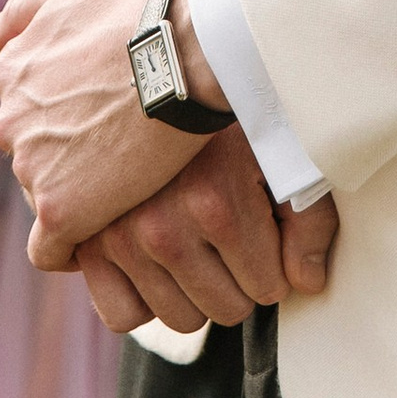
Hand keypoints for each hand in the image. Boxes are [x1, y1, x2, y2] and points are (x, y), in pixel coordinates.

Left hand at [0, 0, 209, 265]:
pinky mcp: (60, 209)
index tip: (99, 118)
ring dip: (79, 190)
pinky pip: (50, 249)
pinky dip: (71, 248)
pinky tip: (106, 230)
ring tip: (130, 177)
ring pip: (46, 194)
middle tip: (122, 145)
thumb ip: (19, 13)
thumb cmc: (140, 14)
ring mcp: (32, 166)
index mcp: (10, 73)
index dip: (62, 117)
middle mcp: (9, 122)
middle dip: (67, 153)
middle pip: (33, 154)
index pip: (24, 111)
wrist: (186, 51)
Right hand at [67, 129, 340, 335]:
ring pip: (181, 319)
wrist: (158, 78)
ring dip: (196, 292)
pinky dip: (142, 299)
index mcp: (217, 203)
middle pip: (226, 310)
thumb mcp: (280, 152)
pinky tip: (159, 264)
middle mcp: (162, 226)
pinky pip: (123, 315)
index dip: (275, 262)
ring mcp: (119, 237)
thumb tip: (307, 282)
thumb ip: (308, 219)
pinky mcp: (89, 244)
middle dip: (239, 281)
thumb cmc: (228, 115)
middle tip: (235, 239)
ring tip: (200, 245)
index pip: (268, 288)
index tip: (267, 231)